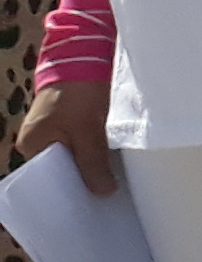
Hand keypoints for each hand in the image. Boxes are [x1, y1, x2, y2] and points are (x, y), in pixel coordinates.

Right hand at [12, 76, 112, 197]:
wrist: (85, 55)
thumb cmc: (79, 91)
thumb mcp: (88, 130)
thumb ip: (93, 162)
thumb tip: (103, 193)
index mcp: (32, 146)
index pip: (47, 181)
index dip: (68, 192)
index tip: (88, 206)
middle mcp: (39, 142)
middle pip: (62, 171)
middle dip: (82, 182)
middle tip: (104, 198)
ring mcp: (54, 133)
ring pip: (73, 159)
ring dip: (90, 168)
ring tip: (110, 185)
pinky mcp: (71, 124)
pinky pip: (81, 147)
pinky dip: (94, 154)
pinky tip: (110, 165)